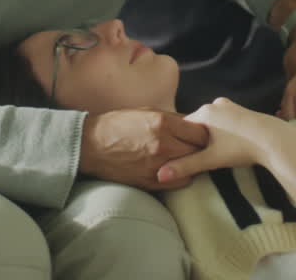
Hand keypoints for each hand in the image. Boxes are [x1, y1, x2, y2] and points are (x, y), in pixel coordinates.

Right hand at [79, 109, 208, 189]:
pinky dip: (180, 177)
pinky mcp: (151, 181)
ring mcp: (157, 165)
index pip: (200, 132)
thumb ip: (171, 119)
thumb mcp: (146, 112)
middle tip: (197, 148)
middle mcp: (163, 144)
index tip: (202, 135)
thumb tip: (193, 125)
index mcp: (162, 123)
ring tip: (185, 159)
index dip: (204, 134)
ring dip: (191, 164)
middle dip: (200, 149)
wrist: (91, 145)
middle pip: (199, 151)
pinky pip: (179, 183)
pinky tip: (174, 169)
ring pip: (192, 168)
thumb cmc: (118, 124)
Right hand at [156, 98, 293, 182]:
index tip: (183, 155)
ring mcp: (231, 105)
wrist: (275, 140)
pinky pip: (226, 121)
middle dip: (196, 139)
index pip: (182, 126)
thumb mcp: (210, 160)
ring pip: (213, 122)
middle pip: (197, 124)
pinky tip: (231, 144)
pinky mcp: (243, 110)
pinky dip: (224, 131)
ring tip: (218, 152)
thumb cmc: (241, 148)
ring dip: (212, 135)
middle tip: (202, 156)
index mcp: (203, 112)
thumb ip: (185, 166)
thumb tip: (160, 176)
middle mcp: (215, 104)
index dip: (180, 141)